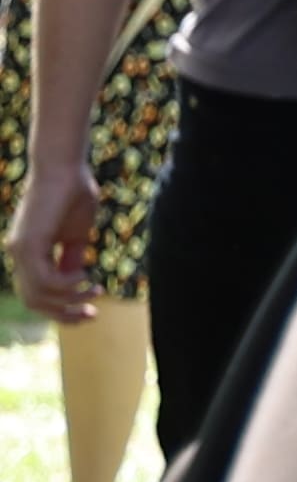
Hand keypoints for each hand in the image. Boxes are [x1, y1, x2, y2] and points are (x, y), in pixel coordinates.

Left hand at [10, 160, 93, 329]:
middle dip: (65, 315)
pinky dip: (68, 284)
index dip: (62, 309)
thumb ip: (72, 258)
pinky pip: (46, 280)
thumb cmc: (73, 193)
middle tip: (93, 314)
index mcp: (28, 252)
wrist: (63, 167)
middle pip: (34, 303)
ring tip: (94, 287)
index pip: (36, 294)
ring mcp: (20, 250)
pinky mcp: (28, 244)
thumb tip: (75, 280)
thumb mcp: (76, 234)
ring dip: (71, 299)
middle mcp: (18, 254)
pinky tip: (84, 274)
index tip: (92, 310)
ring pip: (38, 296)